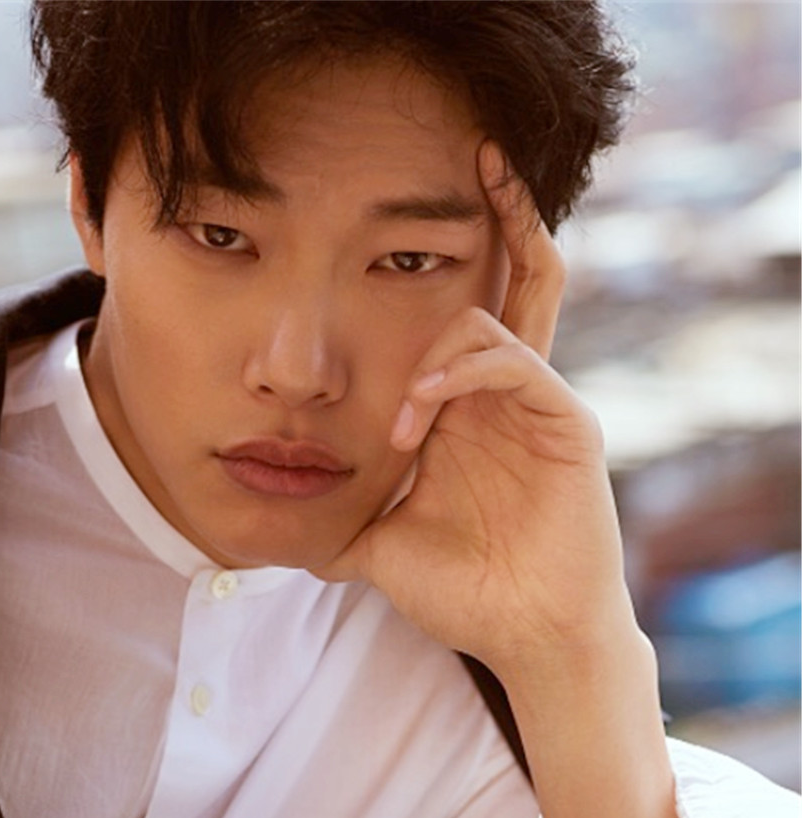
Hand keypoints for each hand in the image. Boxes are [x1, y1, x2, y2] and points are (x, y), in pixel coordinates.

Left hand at [314, 142, 637, 685]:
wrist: (523, 636)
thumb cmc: (463, 592)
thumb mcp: (380, 544)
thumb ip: (337, 523)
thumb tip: (275, 531)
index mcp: (464, 409)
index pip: (460, 311)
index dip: (445, 258)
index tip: (395, 220)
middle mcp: (502, 392)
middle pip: (516, 277)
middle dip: (504, 213)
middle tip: (480, 155)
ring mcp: (537, 403)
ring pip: (506, 307)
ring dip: (436, 348)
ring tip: (402, 427)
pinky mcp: (566, 424)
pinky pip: (513, 362)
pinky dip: (459, 375)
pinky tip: (417, 421)